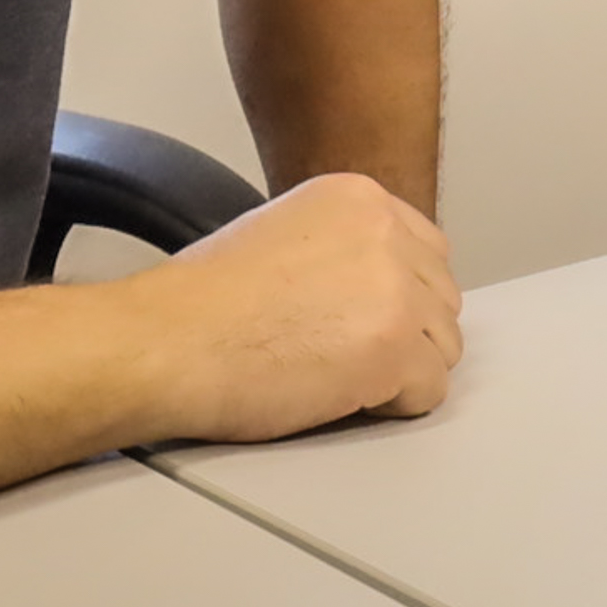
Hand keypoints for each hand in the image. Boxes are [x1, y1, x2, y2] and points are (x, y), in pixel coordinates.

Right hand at [132, 171, 462, 440]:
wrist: (165, 342)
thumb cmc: (200, 303)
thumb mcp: (281, 232)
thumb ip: (341, 246)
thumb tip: (378, 283)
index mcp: (359, 198)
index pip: (428, 253)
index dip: (398, 298)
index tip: (365, 320)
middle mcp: (385, 233)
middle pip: (441, 300)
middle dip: (405, 335)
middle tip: (346, 356)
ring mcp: (395, 289)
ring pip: (442, 347)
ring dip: (401, 371)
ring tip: (337, 377)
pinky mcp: (393, 348)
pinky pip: (429, 392)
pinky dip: (394, 407)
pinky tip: (342, 397)